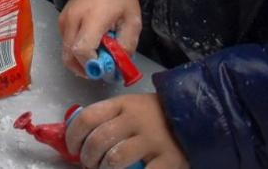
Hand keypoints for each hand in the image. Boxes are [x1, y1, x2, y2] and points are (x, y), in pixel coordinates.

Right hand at [58, 0, 141, 80]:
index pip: (82, 50)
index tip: (104, 68)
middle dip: (86, 67)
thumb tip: (116, 66)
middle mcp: (73, 19)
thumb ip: (127, 45)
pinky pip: (65, 43)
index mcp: (93, 18)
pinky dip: (75, 50)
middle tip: (102, 67)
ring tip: (97, 55)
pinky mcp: (61, 20)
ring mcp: (64, 19)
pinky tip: (90, 44)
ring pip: (66, 52)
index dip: (91, 65)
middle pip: (70, 55)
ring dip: (80, 60)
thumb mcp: (133, 21)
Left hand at [65, 94, 186, 168]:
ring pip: (115, 159)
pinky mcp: (168, 160)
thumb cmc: (155, 116)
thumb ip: (108, 118)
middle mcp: (136, 120)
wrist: (195, 118)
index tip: (72, 148)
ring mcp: (152, 140)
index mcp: (123, 105)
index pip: (87, 118)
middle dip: (87, 158)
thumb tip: (78, 137)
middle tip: (90, 164)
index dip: (73, 136)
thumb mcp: (130, 107)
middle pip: (98, 140)